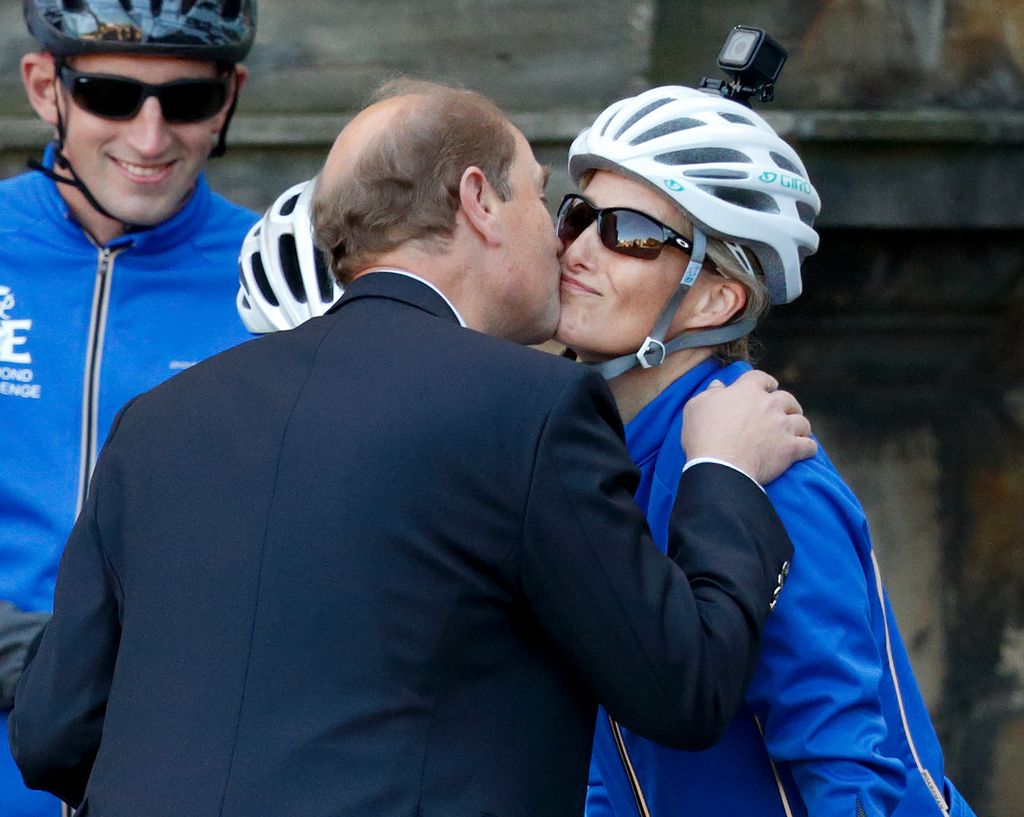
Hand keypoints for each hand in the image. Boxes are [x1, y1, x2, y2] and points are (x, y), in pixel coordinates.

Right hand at [682, 370, 815, 484]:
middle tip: (784, 412)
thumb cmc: (704, 435)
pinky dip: (808, 448)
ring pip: (802, 422)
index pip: (761, 378)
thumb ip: (710, 393)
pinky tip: (805, 450)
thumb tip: (718, 385)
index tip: (769, 386)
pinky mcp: (791, 448)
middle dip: (787, 404)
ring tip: (796, 432)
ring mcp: (783, 426)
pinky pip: (808, 446)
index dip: (766, 382)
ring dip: (799, 426)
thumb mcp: (696, 407)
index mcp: (747, 390)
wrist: (720, 465)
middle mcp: (770, 404)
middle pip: (787, 398)